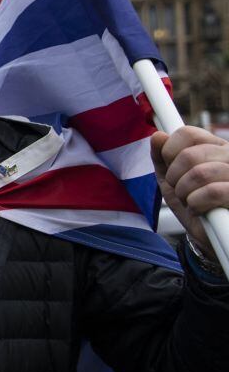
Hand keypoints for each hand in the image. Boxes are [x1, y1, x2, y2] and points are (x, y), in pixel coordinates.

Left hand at [151, 126, 228, 257]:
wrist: (210, 238)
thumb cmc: (193, 206)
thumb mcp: (172, 181)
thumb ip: (162, 159)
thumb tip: (157, 136)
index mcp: (214, 147)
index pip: (188, 134)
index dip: (170, 152)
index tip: (170, 170)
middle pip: (189, 155)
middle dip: (174, 178)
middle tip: (181, 191)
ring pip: (200, 173)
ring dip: (185, 193)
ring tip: (191, 202)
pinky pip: (213, 191)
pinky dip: (197, 204)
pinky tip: (201, 210)